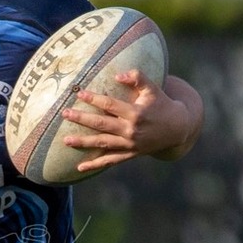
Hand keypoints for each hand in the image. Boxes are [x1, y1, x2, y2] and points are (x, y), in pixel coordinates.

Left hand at [61, 71, 200, 172]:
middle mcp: (131, 130)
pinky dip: (95, 165)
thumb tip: (118, 74)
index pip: (110, 105)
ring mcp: (130, 145)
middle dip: (82, 119)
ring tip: (65, 140)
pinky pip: (110, 161)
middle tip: (64, 113)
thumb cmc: (162, 104)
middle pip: (102, 124)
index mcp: (136, 113)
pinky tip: (80, 168)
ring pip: (103, 143)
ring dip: (83, 142)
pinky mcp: (130, 154)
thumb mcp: (153, 88)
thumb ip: (138, 78)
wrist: (178, 128)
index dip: (94, 99)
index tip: (79, 93)